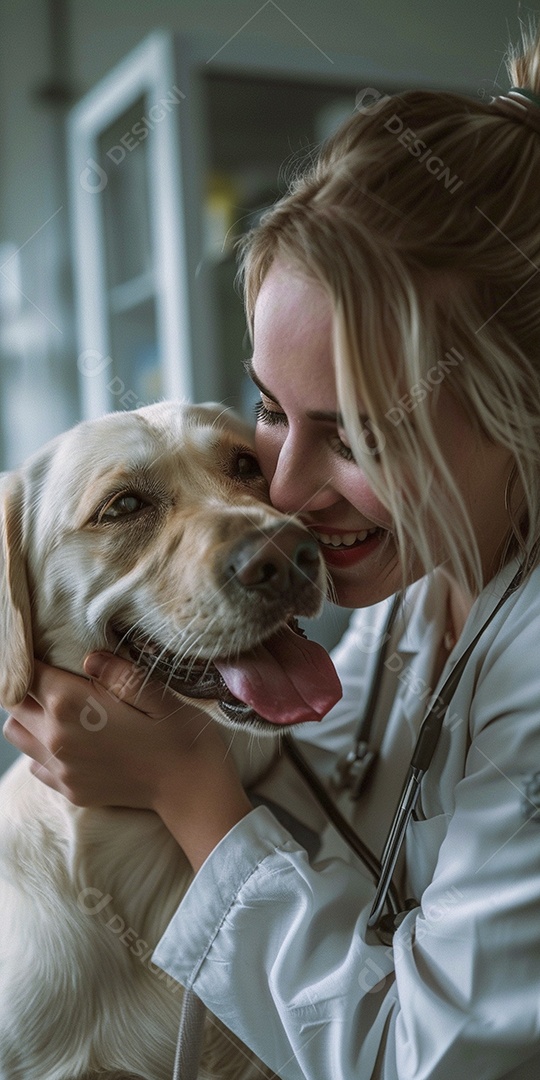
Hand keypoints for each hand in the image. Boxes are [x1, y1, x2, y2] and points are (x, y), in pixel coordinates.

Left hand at [3, 654, 251, 869]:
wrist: (192, 790)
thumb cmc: (179, 734)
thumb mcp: (156, 691)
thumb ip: (117, 671)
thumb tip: (88, 658)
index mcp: (72, 705)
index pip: (26, 673)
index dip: (33, 657)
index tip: (49, 650)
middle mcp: (57, 738)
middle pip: (12, 703)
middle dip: (28, 686)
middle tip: (57, 677)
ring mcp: (61, 769)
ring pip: (16, 734)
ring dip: (29, 717)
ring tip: (59, 708)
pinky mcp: (69, 790)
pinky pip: (34, 764)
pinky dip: (41, 748)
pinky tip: (72, 739)